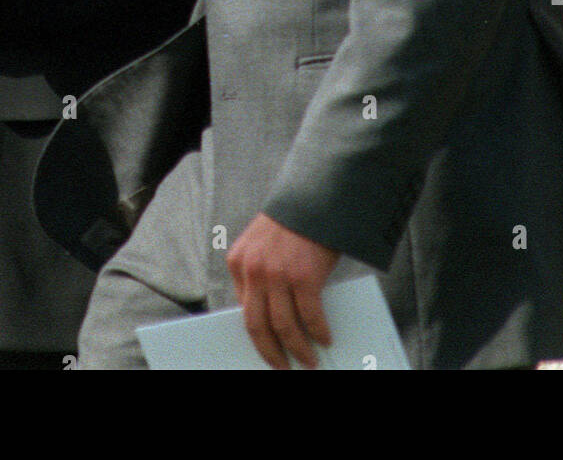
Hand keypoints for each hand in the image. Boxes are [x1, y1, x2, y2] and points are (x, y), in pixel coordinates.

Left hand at [227, 214, 339, 368]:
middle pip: (257, 326)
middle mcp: (253, 270)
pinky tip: (324, 339)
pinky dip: (318, 333)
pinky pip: (310, 317)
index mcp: (238, 262)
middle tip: (282, 367)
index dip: (257, 336)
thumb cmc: (293, 222)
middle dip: (271, 352)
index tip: (267, 350)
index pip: (243, 310)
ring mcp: (278, 275)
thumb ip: (259, 274)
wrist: (316, 196)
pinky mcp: (304, 277)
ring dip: (297, 349)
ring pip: (284, 327)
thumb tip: (271, 315)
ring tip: (308, 360)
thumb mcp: (263, 244)